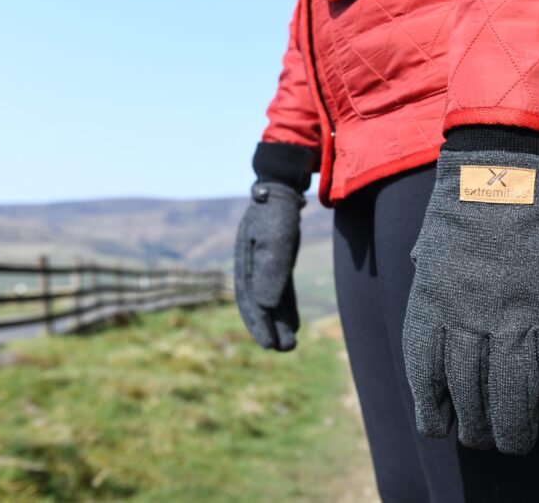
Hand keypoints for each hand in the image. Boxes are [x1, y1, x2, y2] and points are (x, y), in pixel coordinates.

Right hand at [234, 182, 304, 350]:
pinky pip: (279, 289)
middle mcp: (250, 267)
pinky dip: (285, 306)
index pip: (250, 300)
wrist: (282, 188)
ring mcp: (263, 264)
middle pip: (258, 304)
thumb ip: (271, 270)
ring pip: (270, 298)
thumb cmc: (277, 213)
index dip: (259, 324)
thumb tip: (265, 305)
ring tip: (290, 344)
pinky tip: (293, 323)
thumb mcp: (276, 240)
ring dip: (278, 321)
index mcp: (244, 264)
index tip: (269, 345)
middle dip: (268, 328)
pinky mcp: (276, 261)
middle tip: (283, 350)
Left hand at [403, 128, 538, 453]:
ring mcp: (514, 317)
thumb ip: (431, 310)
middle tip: (487, 439)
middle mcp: (468, 321)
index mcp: (430, 310)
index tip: (442, 428)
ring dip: (517, 429)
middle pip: (472, 399)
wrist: (500, 174)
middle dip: (480, 432)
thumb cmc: (456, 219)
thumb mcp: (426, 266)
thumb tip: (438, 358)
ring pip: (515, 398)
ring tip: (517, 439)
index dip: (435, 415)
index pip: (428, 382)